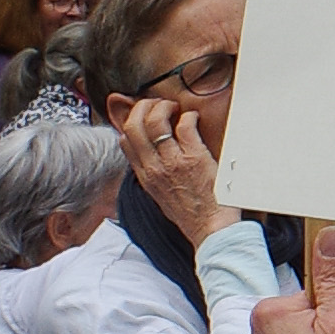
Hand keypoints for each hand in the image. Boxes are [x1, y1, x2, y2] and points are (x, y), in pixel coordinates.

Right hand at [116, 89, 225, 240]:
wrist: (210, 228)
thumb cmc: (190, 213)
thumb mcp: (160, 194)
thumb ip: (153, 174)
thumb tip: (151, 156)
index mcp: (145, 176)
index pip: (124, 140)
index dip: (131, 121)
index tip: (144, 115)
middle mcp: (154, 167)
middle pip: (134, 126)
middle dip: (143, 107)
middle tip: (158, 105)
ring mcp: (173, 162)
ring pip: (156, 122)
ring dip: (165, 107)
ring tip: (174, 108)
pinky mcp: (195, 157)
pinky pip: (186, 126)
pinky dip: (189, 116)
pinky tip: (194, 119)